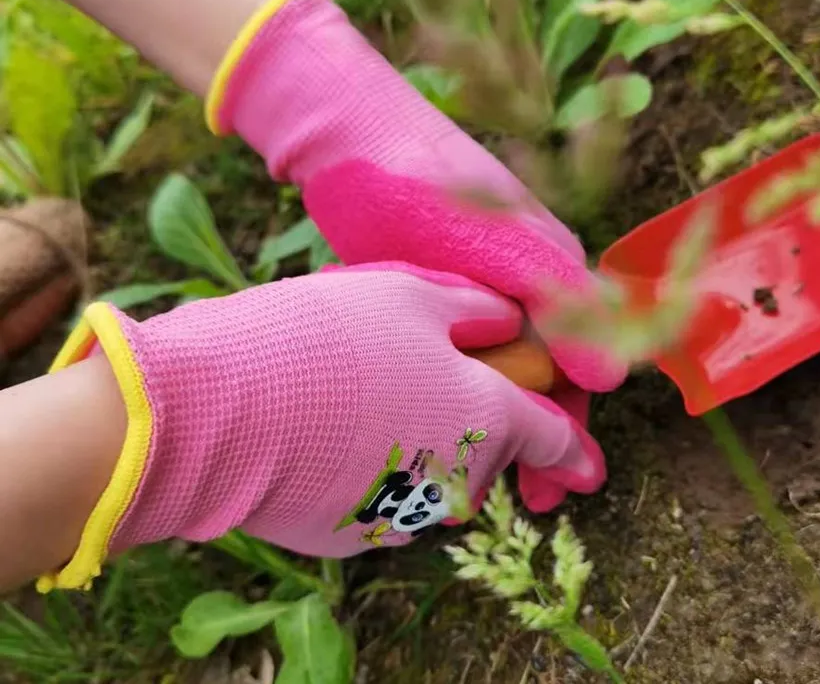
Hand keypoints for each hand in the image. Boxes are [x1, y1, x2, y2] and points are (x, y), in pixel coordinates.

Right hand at [40, 264, 603, 591]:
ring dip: (422, 444)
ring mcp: (404, 513)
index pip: (552, 437)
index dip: (575, 449)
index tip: (591, 469)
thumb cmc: (324, 336)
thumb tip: (508, 321)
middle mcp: (457, 476)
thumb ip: (474, 310)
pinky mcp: (352, 534)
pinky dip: (376, 468)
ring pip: (436, 477)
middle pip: (487, 453)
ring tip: (362, 396)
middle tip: (420, 380)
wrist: (220, 411)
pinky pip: (385, 497)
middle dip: (474, 426)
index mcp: (485, 414)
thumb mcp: (408, 293)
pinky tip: (330, 430)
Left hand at [207, 0, 627, 509]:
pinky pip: (460, 354)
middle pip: (543, 377)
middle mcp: (524, 282)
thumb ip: (555, 301)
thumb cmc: (423, 187)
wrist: (345, 139)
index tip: (555, 489)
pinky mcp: (434, 290)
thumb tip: (609, 379)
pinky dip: (457, 394)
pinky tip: (436, 424)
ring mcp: (479, 286)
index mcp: (553, 271)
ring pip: (501, 370)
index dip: (570, 430)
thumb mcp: (496, 242)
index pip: (583, 367)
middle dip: (534, 440)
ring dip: (495, 423)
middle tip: (517, 503)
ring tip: (473, 479)